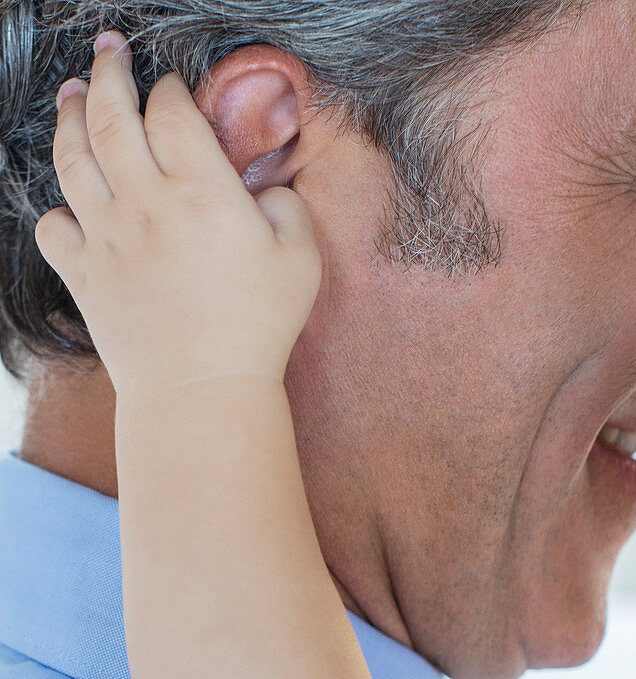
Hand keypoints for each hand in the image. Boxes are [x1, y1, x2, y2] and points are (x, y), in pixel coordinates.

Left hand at [34, 31, 323, 401]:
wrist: (202, 388)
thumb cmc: (258, 326)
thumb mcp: (302, 260)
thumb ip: (288, 208)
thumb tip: (269, 190)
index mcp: (201, 190)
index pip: (172, 111)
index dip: (170, 89)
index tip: (173, 86)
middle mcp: (144, 200)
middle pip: (110, 114)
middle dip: (108, 73)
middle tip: (109, 52)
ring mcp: (107, 235)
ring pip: (71, 156)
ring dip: (68, 116)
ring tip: (70, 94)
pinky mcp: (84, 273)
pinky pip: (53, 225)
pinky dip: (58, 209)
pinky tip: (73, 204)